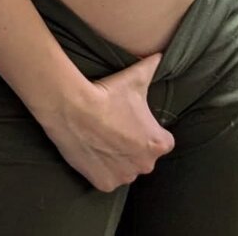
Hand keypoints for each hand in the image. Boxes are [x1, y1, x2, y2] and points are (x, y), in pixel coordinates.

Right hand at [39, 53, 174, 192]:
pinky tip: (95, 150)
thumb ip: (152, 67)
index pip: (163, 141)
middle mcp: (144, 165)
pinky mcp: (104, 183)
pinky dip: (103, 169)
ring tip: (104, 137)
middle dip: (134, 146)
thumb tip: (160, 54)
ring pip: (126, 169)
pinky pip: (108, 178)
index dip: (149, 131)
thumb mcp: (135, 77)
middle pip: (144, 157)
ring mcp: (123, 176)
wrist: (74, 109)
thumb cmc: (108, 94)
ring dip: (119, 158)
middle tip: (118, 128)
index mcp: (157, 144)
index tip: (136, 122)